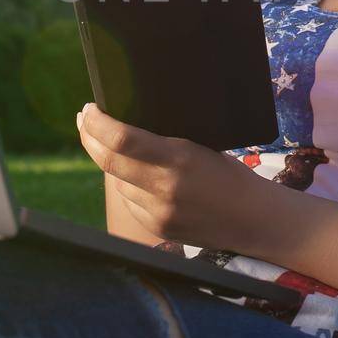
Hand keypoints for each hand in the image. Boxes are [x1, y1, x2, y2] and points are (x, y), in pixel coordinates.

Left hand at [75, 102, 269, 250]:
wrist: (252, 219)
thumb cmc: (229, 174)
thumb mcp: (201, 147)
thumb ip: (163, 143)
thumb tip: (125, 127)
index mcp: (179, 158)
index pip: (122, 139)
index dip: (97, 124)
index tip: (88, 109)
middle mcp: (164, 187)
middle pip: (108, 161)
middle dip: (89, 138)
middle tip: (84, 120)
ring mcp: (158, 212)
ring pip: (116, 182)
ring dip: (111, 164)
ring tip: (119, 148)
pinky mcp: (157, 228)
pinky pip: (129, 201)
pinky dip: (128, 187)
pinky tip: (140, 179)